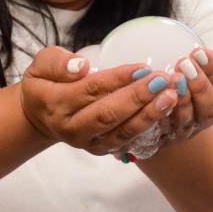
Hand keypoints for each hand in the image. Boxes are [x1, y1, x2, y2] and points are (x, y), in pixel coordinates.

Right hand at [20, 46, 178, 155]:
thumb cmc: (45, 83)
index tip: (143, 68)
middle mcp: (71, 128)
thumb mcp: (40, 65)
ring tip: (172, 97)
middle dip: (139, 98)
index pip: (91, 90)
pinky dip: (148, 129)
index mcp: (55, 104)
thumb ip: (57, 62)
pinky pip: (127, 142)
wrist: (41, 116)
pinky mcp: (101, 150)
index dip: (118, 79)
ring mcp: (87, 143)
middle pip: (109, 115)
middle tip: (163, 81)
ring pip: (121, 133)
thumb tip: (83, 66)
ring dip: (149, 116)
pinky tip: (166, 113)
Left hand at [161, 48, 212, 146]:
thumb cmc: (175, 92)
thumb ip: (202, 65)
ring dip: (182, 99)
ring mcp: (180, 131)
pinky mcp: (160, 139)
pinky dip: (159, 116)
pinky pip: (161, 130)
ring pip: (186, 119)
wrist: (155, 126)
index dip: (211, 70)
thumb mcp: (188, 76)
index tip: (198, 52)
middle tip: (184, 63)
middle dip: (199, 84)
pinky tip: (154, 100)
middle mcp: (199, 120)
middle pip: (209, 107)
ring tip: (172, 79)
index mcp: (210, 101)